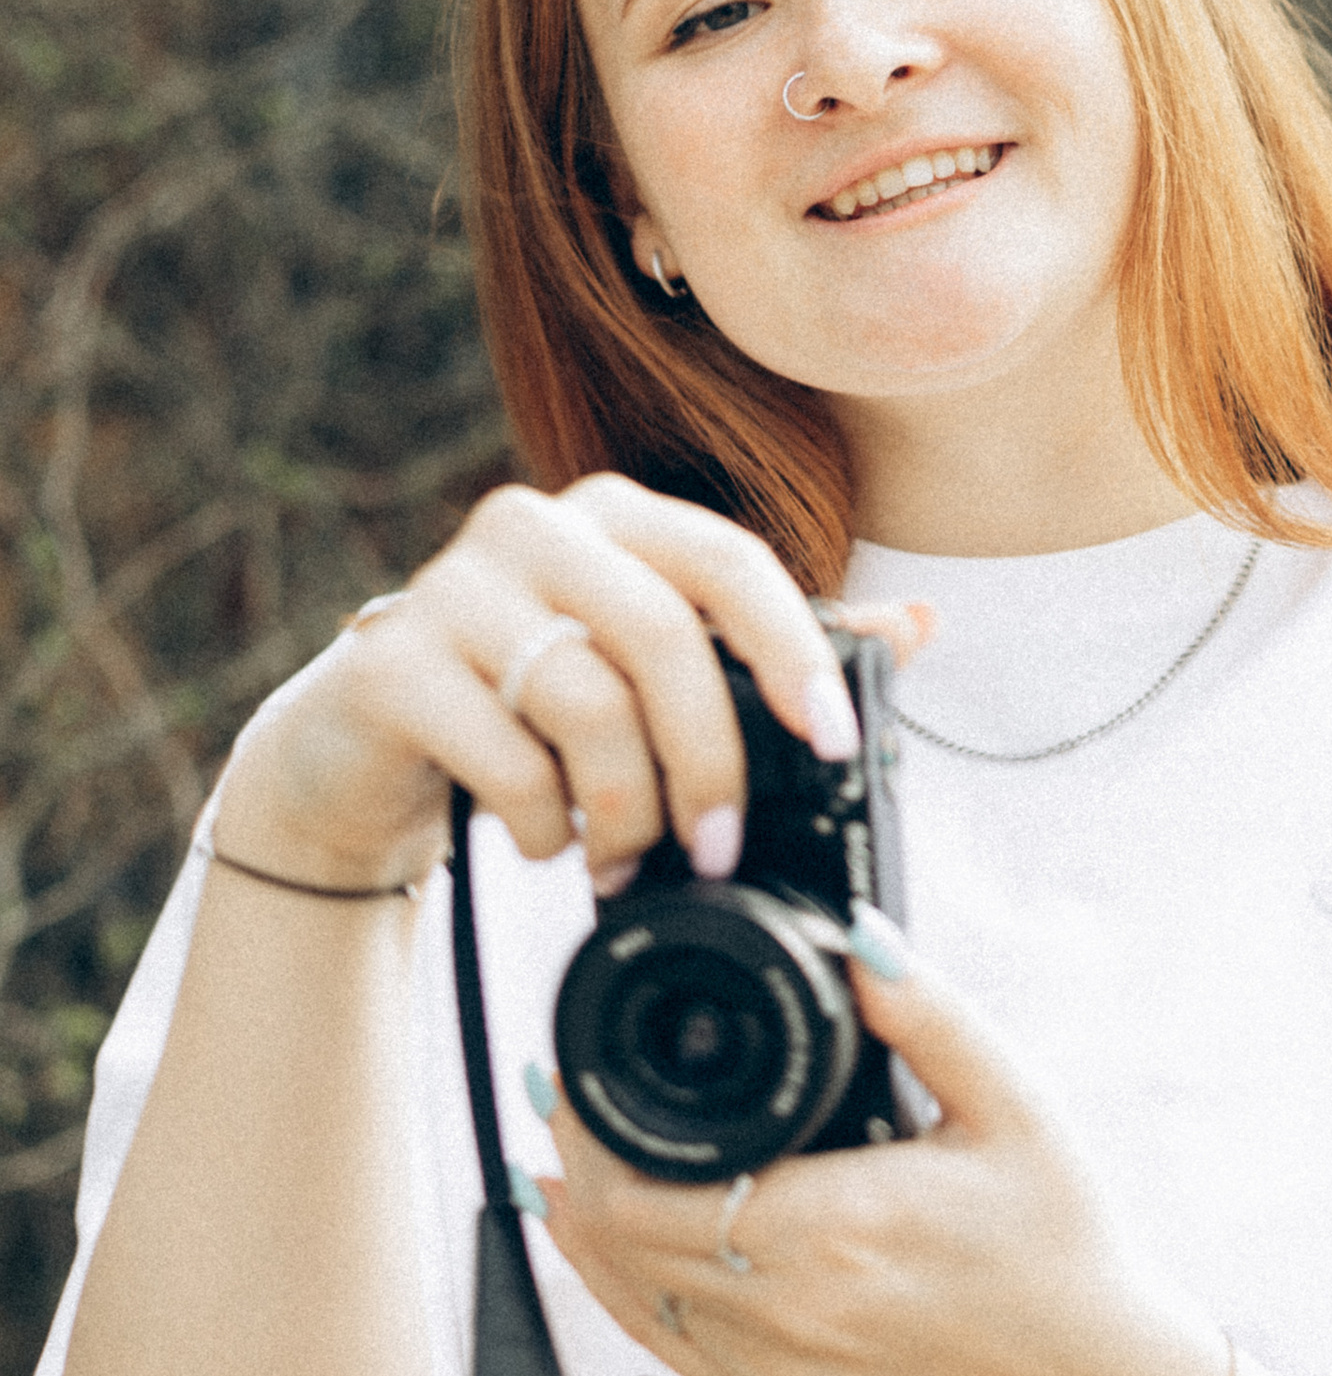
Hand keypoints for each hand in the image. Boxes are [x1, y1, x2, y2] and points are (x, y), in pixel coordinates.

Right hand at [214, 476, 925, 896]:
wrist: (368, 753)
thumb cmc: (536, 710)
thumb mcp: (656, 679)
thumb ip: (774, 651)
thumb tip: (919, 626)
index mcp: (616, 516)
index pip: (730, 560)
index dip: (794, 650)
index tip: (833, 742)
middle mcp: (532, 527)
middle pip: (663, 638)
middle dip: (710, 760)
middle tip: (719, 848)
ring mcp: (450, 588)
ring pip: (586, 701)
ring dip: (625, 808)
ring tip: (624, 858)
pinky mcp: (388, 663)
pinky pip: (504, 755)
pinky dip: (545, 821)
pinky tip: (546, 838)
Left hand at [528, 916, 1230, 1375]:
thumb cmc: (1059, 1249)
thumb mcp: (1014, 1109)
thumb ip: (930, 1017)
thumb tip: (859, 941)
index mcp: (836, 1227)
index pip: (645, 1186)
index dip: (586, 1129)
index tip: (572, 1074)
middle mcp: (790, 1308)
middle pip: (615, 1237)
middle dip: (574, 1160)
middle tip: (561, 1096)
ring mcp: (778, 1368)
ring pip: (624, 1295)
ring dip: (581, 1225)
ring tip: (561, 1157)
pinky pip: (662, 1346)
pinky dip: (612, 1289)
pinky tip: (596, 1245)